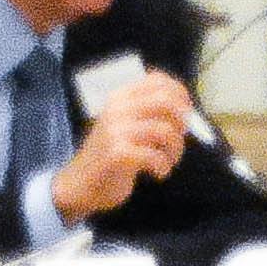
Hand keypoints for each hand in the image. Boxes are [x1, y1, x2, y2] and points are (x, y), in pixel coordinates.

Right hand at [50, 71, 198, 219]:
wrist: (79, 184)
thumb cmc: (109, 155)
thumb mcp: (125, 125)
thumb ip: (148, 114)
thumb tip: (187, 112)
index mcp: (120, 97)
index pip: (158, 81)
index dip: (180, 95)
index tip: (186, 113)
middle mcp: (117, 108)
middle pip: (166, 101)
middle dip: (182, 122)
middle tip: (178, 139)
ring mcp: (116, 130)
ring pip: (165, 131)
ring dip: (175, 150)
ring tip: (168, 161)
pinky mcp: (117, 153)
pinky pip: (155, 155)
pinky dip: (163, 166)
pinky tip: (158, 173)